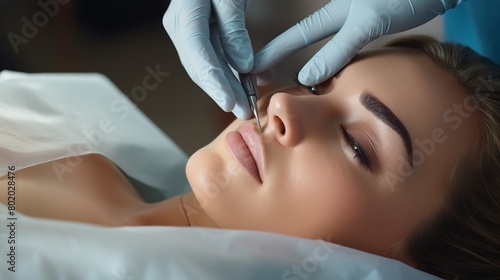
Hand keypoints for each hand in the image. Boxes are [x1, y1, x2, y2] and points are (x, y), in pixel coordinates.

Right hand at [163, 0, 253, 118]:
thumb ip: (234, 29)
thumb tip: (243, 67)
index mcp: (185, 12)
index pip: (198, 53)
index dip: (215, 80)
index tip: (231, 102)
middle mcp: (180, 24)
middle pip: (200, 65)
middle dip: (223, 90)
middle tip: (245, 110)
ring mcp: (187, 30)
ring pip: (207, 66)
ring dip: (230, 84)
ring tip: (251, 100)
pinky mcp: (198, 33)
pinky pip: (214, 57)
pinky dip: (234, 70)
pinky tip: (255, 79)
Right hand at [253, 0, 462, 85]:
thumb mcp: (367, 24)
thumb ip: (337, 50)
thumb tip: (307, 77)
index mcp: (334, 13)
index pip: (295, 37)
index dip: (273, 52)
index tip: (253, 67)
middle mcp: (340, 18)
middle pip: (303, 40)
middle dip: (282, 58)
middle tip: (262, 78)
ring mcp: (355, 25)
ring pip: (324, 49)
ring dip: (308, 65)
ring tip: (290, 83)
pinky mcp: (371, 31)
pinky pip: (344, 53)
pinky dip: (334, 66)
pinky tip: (330, 76)